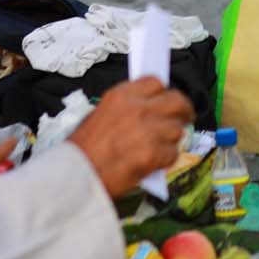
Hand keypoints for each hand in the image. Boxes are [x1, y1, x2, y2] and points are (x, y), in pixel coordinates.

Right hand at [72, 77, 194, 197]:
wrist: (74, 176)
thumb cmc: (82, 150)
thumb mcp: (100, 115)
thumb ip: (127, 108)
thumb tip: (151, 108)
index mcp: (122, 95)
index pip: (156, 82)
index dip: (163, 92)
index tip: (166, 100)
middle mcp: (138, 108)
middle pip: (177, 101)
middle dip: (183, 110)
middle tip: (185, 118)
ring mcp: (148, 130)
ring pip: (177, 130)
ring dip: (171, 141)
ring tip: (158, 149)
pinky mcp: (154, 153)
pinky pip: (172, 154)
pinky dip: (164, 161)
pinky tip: (151, 165)